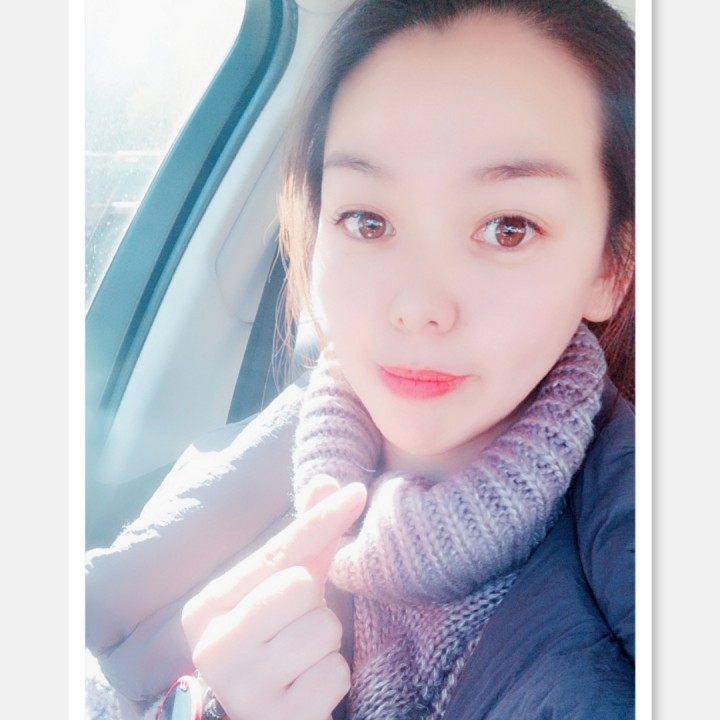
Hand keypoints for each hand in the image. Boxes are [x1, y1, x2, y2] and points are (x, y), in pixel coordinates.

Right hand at [181, 476, 366, 719]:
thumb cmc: (268, 644)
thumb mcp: (279, 591)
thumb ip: (303, 540)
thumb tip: (327, 480)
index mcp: (209, 606)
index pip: (276, 552)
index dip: (320, 520)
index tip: (356, 492)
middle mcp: (214, 646)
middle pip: (300, 586)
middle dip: (314, 606)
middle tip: (296, 629)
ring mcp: (242, 688)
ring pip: (323, 629)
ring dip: (326, 644)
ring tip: (300, 660)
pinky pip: (334, 674)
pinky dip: (332, 678)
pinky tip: (306, 689)